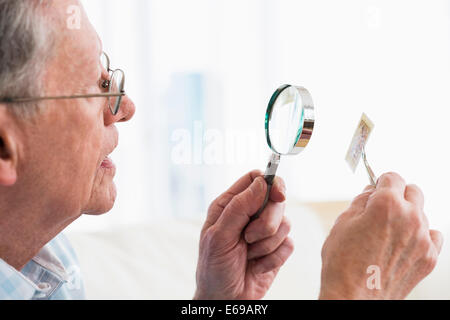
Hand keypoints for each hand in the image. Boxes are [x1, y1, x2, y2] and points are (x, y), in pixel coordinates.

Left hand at [194, 170, 293, 299]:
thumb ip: (239, 207)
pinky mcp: (276, 248)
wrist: (225, 299)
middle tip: (249, 237)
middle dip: (266, 222)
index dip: (270, 183)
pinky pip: (289, 244)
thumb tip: (261, 183)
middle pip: (276, 199)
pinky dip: (273, 258)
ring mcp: (264, 231)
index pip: (256, 179)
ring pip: (285, 223)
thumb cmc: (214, 268)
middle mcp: (249, 214)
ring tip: (249, 254)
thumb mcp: (219, 236)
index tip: (278, 195)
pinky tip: (257, 265)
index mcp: (230, 205)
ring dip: (266, 244)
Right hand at [319, 172, 442, 299]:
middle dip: (397, 194)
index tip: (377, 188)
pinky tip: (403, 242)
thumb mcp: (342, 222)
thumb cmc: (343, 264)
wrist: (353, 297)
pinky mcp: (429, 258)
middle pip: (413, 191)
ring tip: (387, 233)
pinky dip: (420, 235)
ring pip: (422, 213)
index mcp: (386, 204)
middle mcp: (410, 218)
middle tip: (382, 208)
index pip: (392, 177)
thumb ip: (360, 201)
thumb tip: (370, 191)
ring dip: (407, 216)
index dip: (381, 182)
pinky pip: (433, 235)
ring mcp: (422, 239)